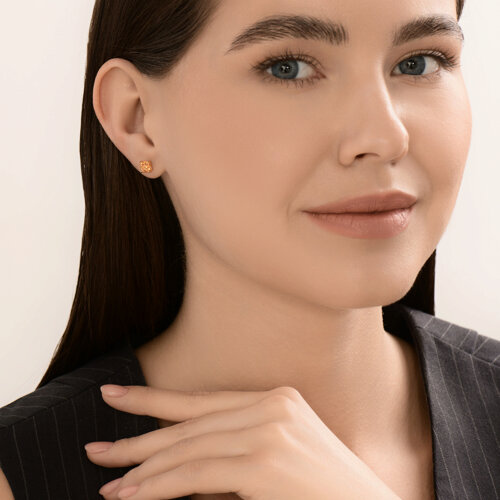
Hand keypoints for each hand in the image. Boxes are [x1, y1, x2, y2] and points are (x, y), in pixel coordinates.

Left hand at [85, 384, 400, 499]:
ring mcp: (270, 430)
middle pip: (189, 422)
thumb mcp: (280, 461)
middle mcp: (272, 405)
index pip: (202, 400)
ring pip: (188, 448)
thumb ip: (234, 454)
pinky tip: (132, 496)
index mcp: (276, 398)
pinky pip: (197, 473)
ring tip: (109, 484)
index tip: (118, 398)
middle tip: (97, 446)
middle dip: (138, 436)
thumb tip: (179, 465)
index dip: (155, 401)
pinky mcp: (266, 461)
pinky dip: (160, 486)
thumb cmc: (326, 492)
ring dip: (143, 471)